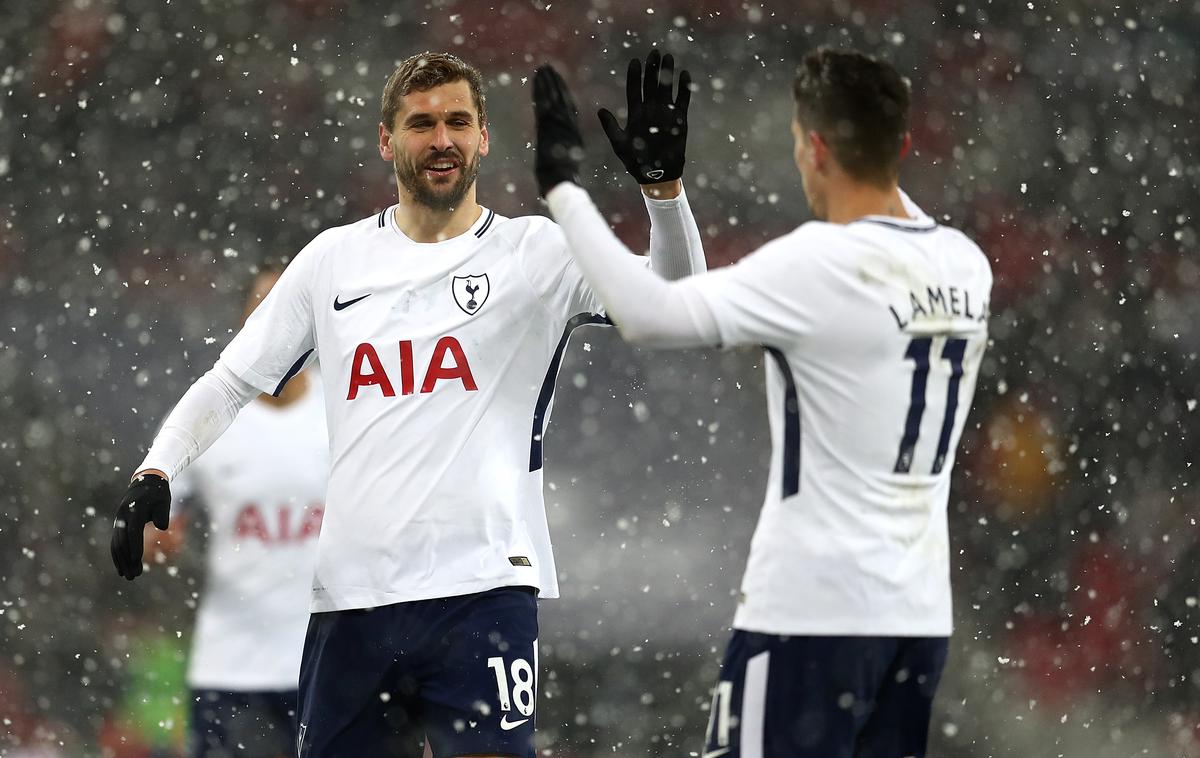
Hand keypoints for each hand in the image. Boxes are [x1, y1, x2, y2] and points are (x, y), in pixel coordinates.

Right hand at [111, 473, 170, 579]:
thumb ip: (163, 514)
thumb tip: (162, 527)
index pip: (133, 531)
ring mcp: (118, 521)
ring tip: (128, 576)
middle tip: (134, 576)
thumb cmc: (158, 494)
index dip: (135, 546)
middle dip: (127, 560)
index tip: (137, 561)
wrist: (145, 481)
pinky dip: (118, 556)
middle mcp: (123, 516)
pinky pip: (116, 542)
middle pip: (122, 542)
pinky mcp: (119, 525)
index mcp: (134, 510)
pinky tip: (122, 568)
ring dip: (121, 562)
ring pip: (116, 544)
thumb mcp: (164, 501)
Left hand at [532, 64, 584, 196]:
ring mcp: (559, 125)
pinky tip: (539, 79)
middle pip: (560, 99)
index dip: (560, 94)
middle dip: (554, 83)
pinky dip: (542, 90)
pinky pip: (545, 104)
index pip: (564, 109)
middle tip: (547, 68)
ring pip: (553, 98)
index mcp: (570, 134)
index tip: (554, 82)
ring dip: (548, 82)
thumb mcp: (560, 166)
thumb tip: (551, 161)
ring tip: (543, 68)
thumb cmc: (559, 181)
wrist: (561, 182)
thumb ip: (556, 158)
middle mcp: (566, 127)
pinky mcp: (550, 125)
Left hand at [598, 50, 691, 184]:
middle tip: (654, 52)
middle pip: (650, 84)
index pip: (634, 89)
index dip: (634, 75)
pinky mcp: (679, 119)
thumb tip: (600, 111)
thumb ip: (611, 127)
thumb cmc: (636, 162)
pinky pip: (682, 100)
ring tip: (668, 57)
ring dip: (667, 73)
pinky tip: (684, 74)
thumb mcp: (620, 144)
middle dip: (652, 68)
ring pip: (666, 88)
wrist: (657, 175)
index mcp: (636, 114)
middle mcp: (650, 110)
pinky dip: (684, 88)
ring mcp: (665, 113)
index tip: (635, 61)